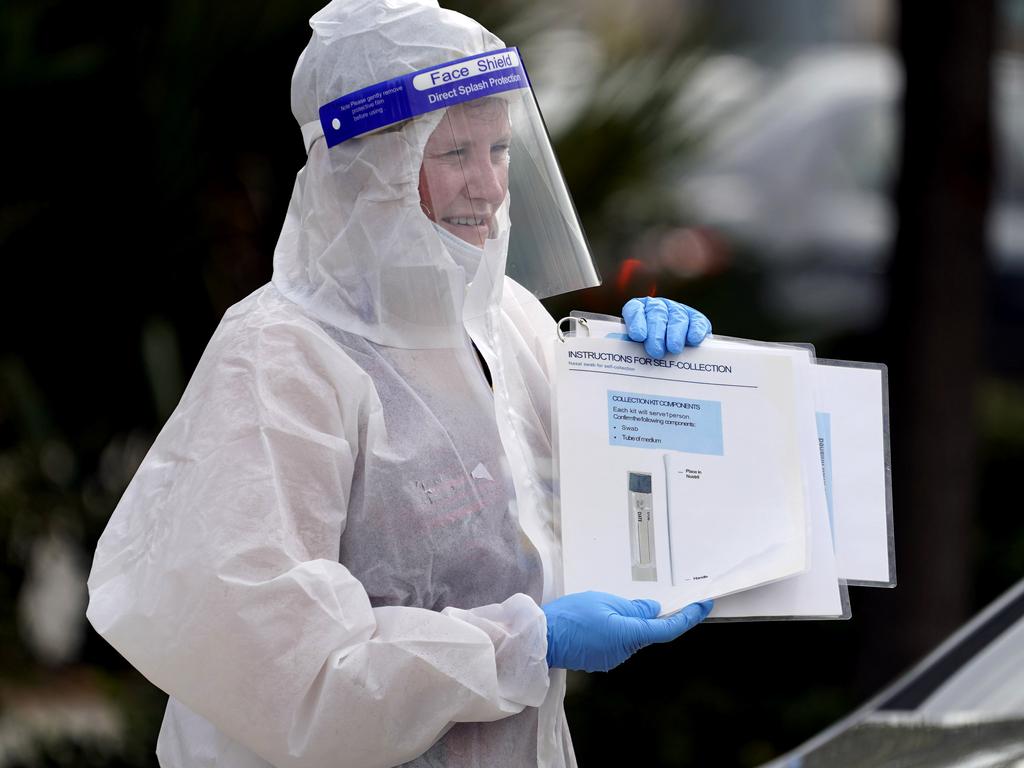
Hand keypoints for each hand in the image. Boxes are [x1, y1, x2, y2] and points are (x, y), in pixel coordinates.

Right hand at [542, 591, 712, 671]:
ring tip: (606, 605)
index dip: (689, 617)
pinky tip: (599, 618)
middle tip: (649, 595)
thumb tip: (653, 610)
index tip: (703, 606)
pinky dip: (616, 628)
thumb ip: (633, 607)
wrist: (541, 638)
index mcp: (629, 635)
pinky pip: (617, 641)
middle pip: (649, 632)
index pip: (668, 628)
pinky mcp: (601, 659)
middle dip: (652, 615)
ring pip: (632, 636)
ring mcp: (612, 658)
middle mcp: (625, 651)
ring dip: (629, 621)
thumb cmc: (570, 616)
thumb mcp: (604, 601)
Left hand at [622, 297, 711, 357]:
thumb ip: (630, 350)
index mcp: (639, 310)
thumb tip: (620, 362)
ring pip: (677, 317)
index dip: (636, 321)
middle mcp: (658, 307)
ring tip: (674, 349)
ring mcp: (677, 311)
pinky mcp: (695, 318)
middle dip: (656, 333)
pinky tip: (693, 340)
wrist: (673, 356)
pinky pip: (697, 321)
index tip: (638, 336)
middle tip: (656, 351)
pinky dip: (696, 330)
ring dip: (675, 333)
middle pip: (656, 313)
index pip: (634, 309)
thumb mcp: (636, 349)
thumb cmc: (647, 352)